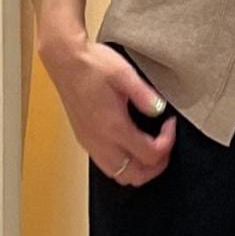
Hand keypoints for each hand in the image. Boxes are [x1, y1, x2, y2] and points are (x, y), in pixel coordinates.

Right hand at [43, 37, 177, 184]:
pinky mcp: (83, 139)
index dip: (168, 144)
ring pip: (118, 175)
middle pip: (134, 175)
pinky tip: (128, 147)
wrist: (65, 60)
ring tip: (149, 150)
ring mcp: (90, 142)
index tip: (169, 126)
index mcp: (114, 126)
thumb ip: (144, 94)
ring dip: (138, 169)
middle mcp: (100, 140)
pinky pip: (105, 166)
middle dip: (156, 166)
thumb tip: (159, 109)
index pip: (149, 155)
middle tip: (165, 145)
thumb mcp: (124, 74)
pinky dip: (123, 165)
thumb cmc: (91, 64)